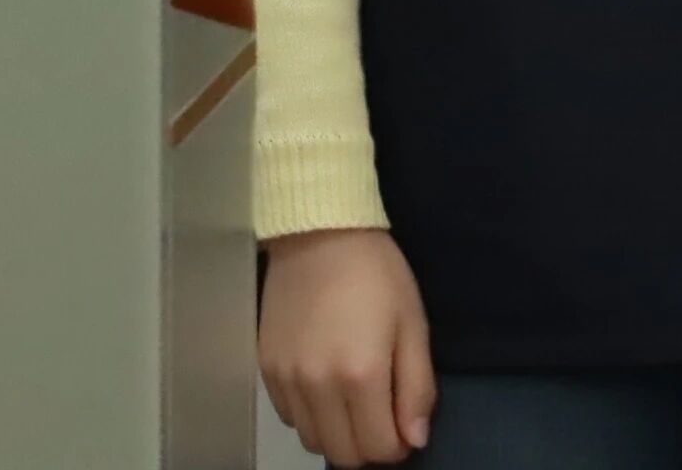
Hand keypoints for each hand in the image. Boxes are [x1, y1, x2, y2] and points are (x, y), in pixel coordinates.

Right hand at [261, 228, 435, 465]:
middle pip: (342, 454)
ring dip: (338, 433)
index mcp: (361, 375)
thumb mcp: (412, 324)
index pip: (378, 448)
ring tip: (354, 402)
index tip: (405, 426)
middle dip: (368, 446)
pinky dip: (311, 415)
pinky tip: (326, 387)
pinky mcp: (266, 371)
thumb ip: (416, 387)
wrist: (319, 234)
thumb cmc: (377, 275)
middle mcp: (318, 386)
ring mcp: (287, 380)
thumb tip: (415, 439)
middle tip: (382, 416)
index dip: (398, 445)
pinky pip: (290, 417)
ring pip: (312, 441)